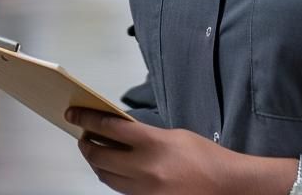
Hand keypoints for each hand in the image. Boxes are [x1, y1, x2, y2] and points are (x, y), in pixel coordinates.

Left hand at [68, 108, 257, 193]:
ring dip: (95, 164)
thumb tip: (118, 133)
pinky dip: (112, 178)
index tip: (74, 115)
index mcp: (154, 143)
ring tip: (93, 152)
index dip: (87, 119)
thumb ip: (145, 135)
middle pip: (100, 156)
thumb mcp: (174, 135)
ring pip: (106, 177)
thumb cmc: (206, 158)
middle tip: (82, 135)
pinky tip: (111, 170)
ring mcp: (146, 190)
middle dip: (86, 145)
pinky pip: (121, 190)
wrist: (228, 186)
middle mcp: (146, 168)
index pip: (109, 128)